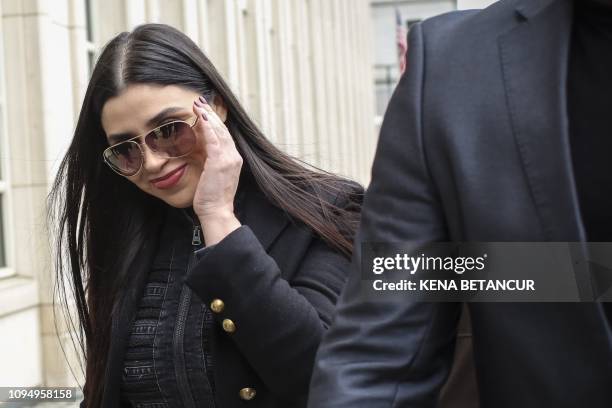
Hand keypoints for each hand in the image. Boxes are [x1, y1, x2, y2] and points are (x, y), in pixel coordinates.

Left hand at [192, 95, 242, 244]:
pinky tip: (202, 117)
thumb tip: (198, 150)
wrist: (216, 211)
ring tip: (198, 104)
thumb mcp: (211, 175)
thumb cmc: (211, 197)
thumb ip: (209, 161)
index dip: (215, 122)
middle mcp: (235, 157)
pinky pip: (214, 139)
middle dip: (211, 114)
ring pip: (219, 131)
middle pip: (223, 130)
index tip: (205, 111)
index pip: (224, 136)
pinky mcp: (220, 162)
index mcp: (234, 159)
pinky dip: (208, 127)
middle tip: (200, 101)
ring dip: (208, 116)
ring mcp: (229, 159)